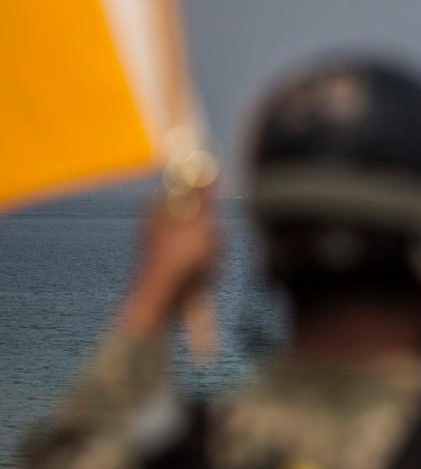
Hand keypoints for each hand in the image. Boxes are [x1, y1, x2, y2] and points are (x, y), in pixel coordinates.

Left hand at [122, 187, 219, 336]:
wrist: (158, 305)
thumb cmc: (178, 261)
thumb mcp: (198, 221)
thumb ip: (205, 194)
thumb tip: (205, 164)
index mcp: (160, 207)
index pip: (192, 191)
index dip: (208, 202)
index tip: (213, 216)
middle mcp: (161, 224)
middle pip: (202, 217)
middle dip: (213, 234)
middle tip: (208, 248)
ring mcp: (166, 248)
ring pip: (204, 242)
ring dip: (212, 255)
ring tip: (204, 268)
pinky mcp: (172, 268)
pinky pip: (198, 262)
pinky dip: (204, 270)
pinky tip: (201, 280)